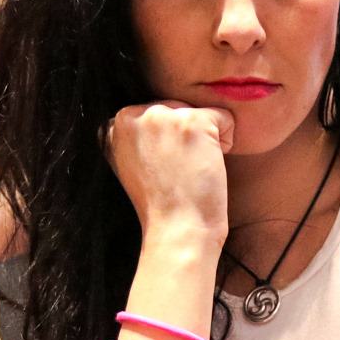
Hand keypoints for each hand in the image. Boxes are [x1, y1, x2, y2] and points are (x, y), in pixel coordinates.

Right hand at [101, 101, 233, 241]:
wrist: (176, 229)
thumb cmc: (160, 204)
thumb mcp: (130, 163)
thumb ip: (137, 134)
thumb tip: (158, 112)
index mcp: (114, 124)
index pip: (155, 114)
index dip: (166, 143)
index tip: (161, 170)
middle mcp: (131, 113)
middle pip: (177, 109)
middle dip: (184, 138)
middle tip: (175, 173)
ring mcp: (160, 115)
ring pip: (199, 113)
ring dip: (204, 141)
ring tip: (188, 170)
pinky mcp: (191, 121)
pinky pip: (224, 117)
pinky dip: (226, 141)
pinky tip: (206, 166)